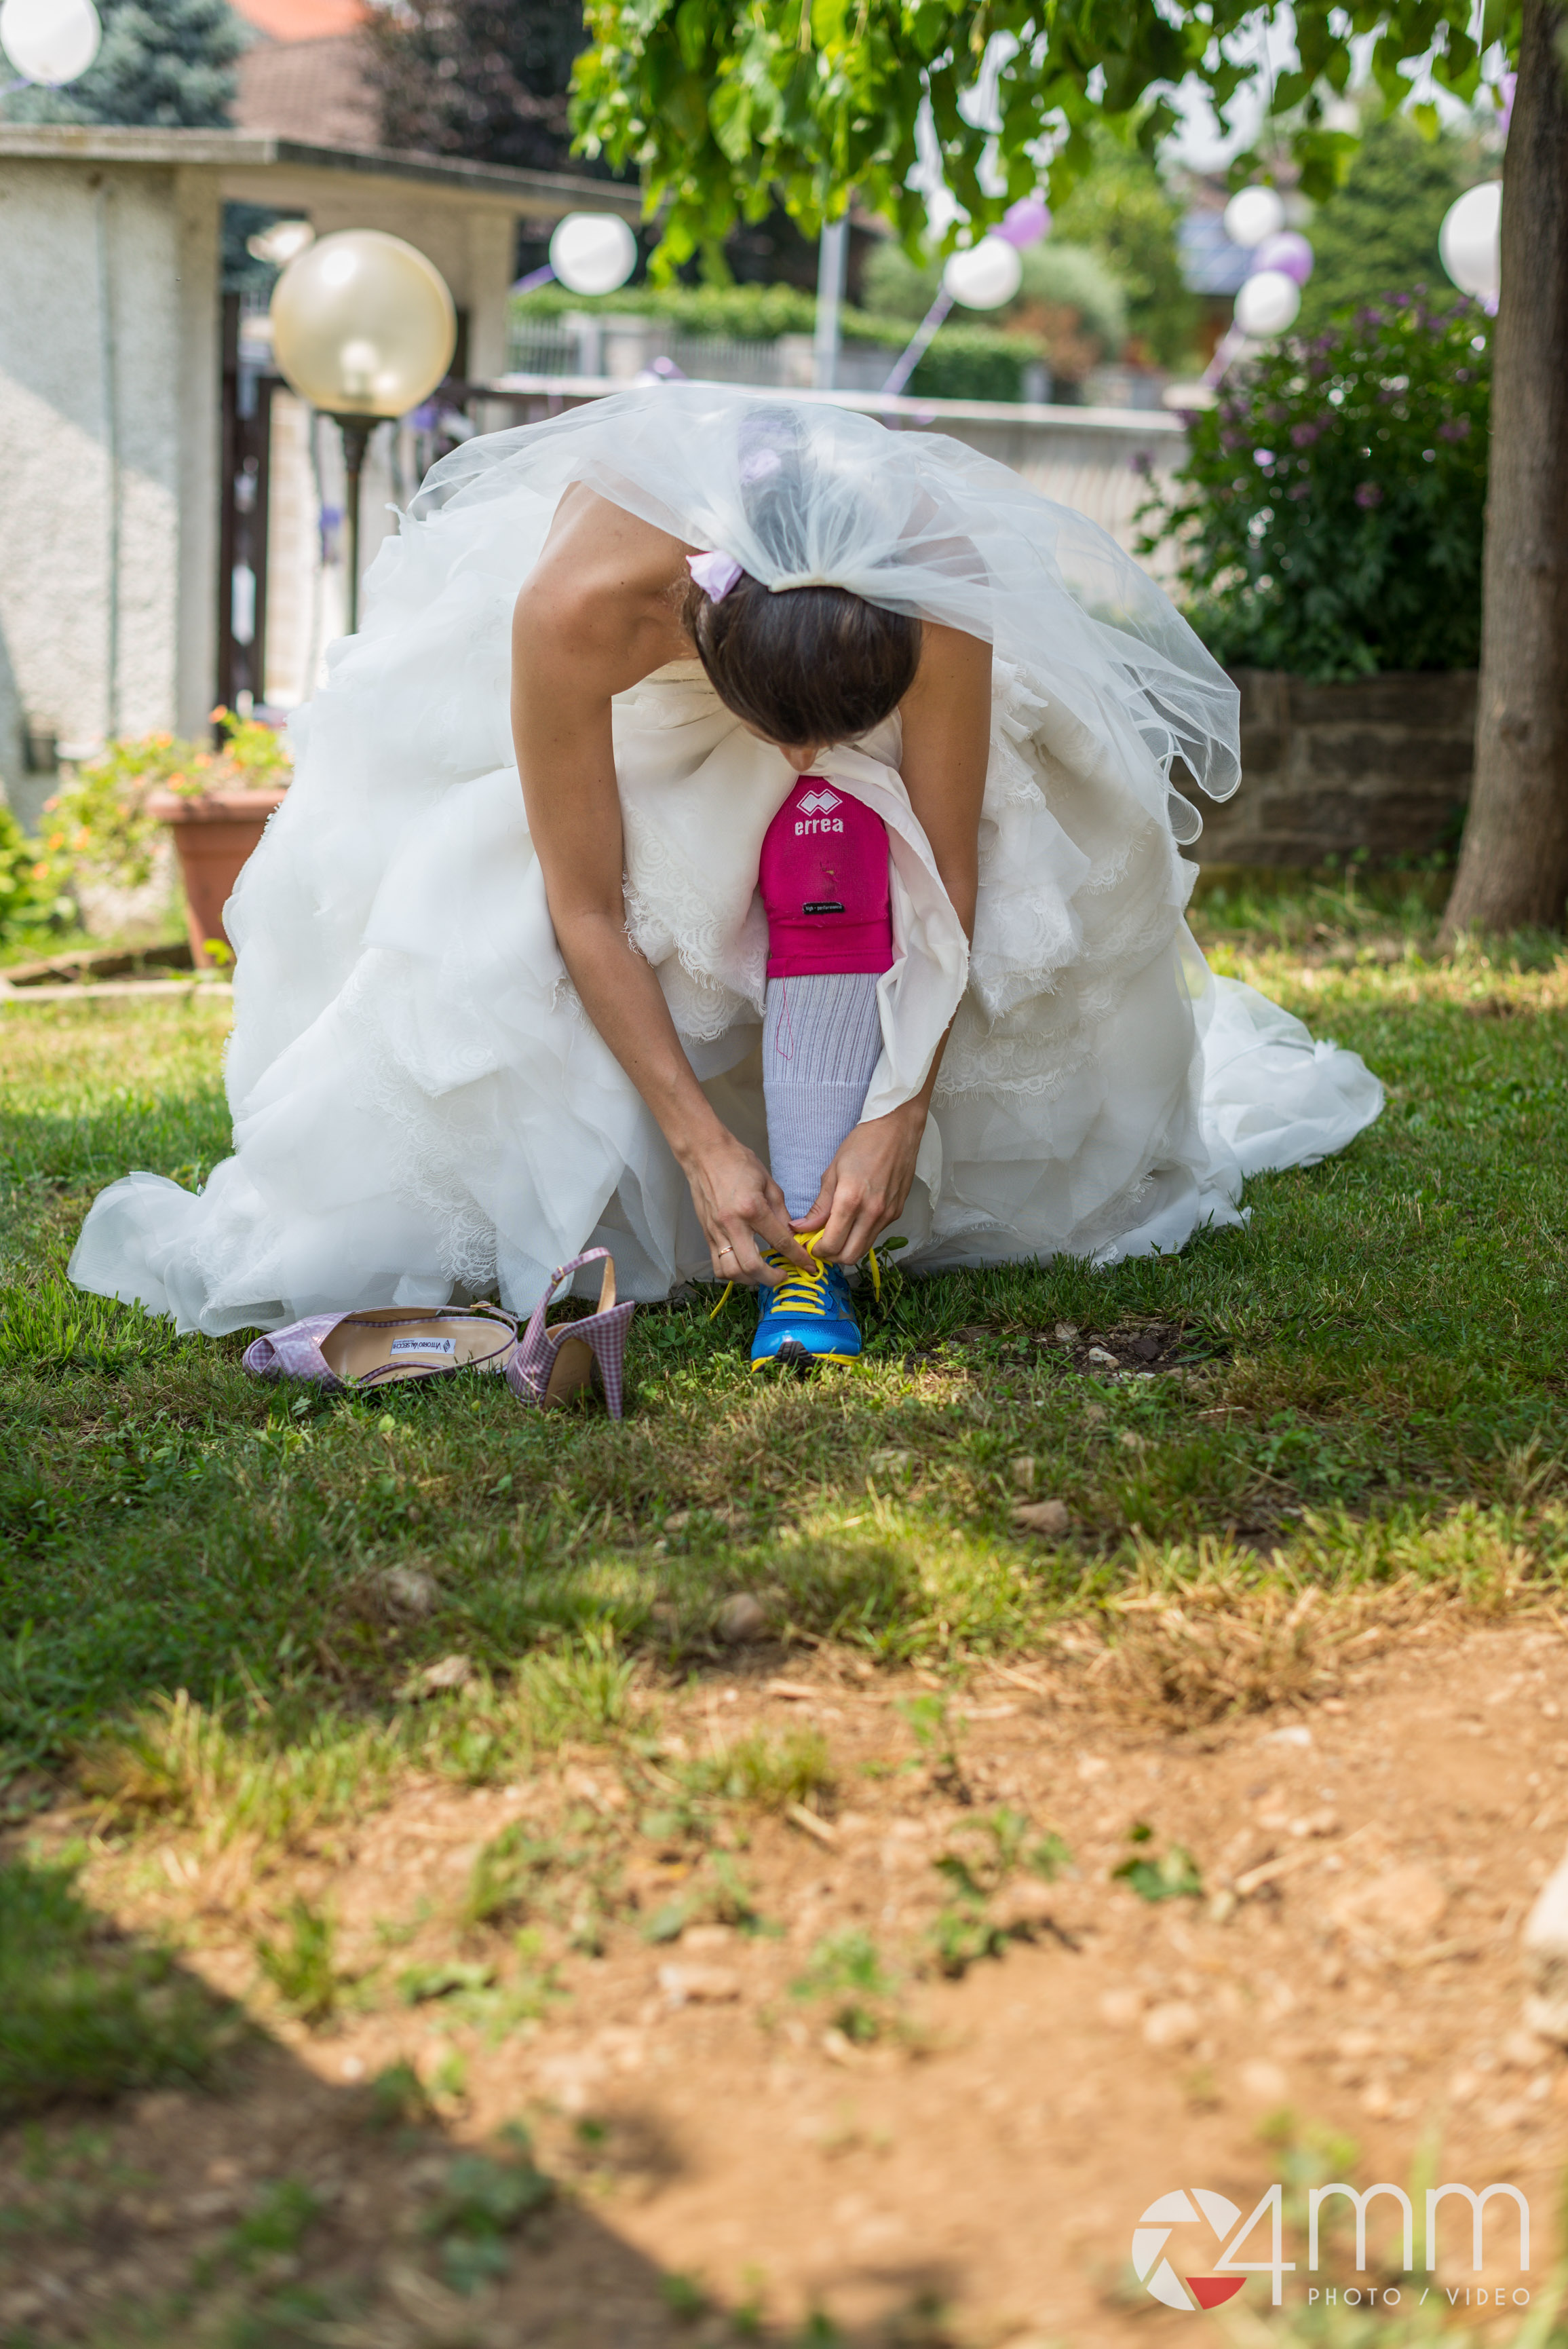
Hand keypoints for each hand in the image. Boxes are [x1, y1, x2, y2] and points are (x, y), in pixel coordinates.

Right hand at [682, 1127, 816, 1284]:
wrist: (705, 1155)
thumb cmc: (738, 1163)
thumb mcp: (769, 1184)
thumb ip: (781, 1213)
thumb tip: (792, 1236)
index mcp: (752, 1208)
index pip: (780, 1242)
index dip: (798, 1258)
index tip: (809, 1266)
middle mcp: (732, 1224)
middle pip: (752, 1267)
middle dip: (771, 1278)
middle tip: (783, 1277)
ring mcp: (716, 1231)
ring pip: (731, 1271)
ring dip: (750, 1279)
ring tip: (762, 1274)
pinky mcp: (706, 1234)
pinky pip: (717, 1264)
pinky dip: (732, 1273)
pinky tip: (744, 1267)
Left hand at [793, 1100, 925, 1262]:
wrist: (897, 1130)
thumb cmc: (862, 1144)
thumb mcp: (833, 1172)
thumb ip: (819, 1206)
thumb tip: (801, 1228)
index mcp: (851, 1200)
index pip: (831, 1244)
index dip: (816, 1250)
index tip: (808, 1243)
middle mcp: (872, 1212)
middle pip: (849, 1256)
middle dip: (831, 1255)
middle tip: (820, 1242)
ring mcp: (887, 1215)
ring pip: (864, 1249)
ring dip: (847, 1248)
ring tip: (835, 1232)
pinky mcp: (897, 1213)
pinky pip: (875, 1235)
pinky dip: (861, 1236)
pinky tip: (853, 1221)